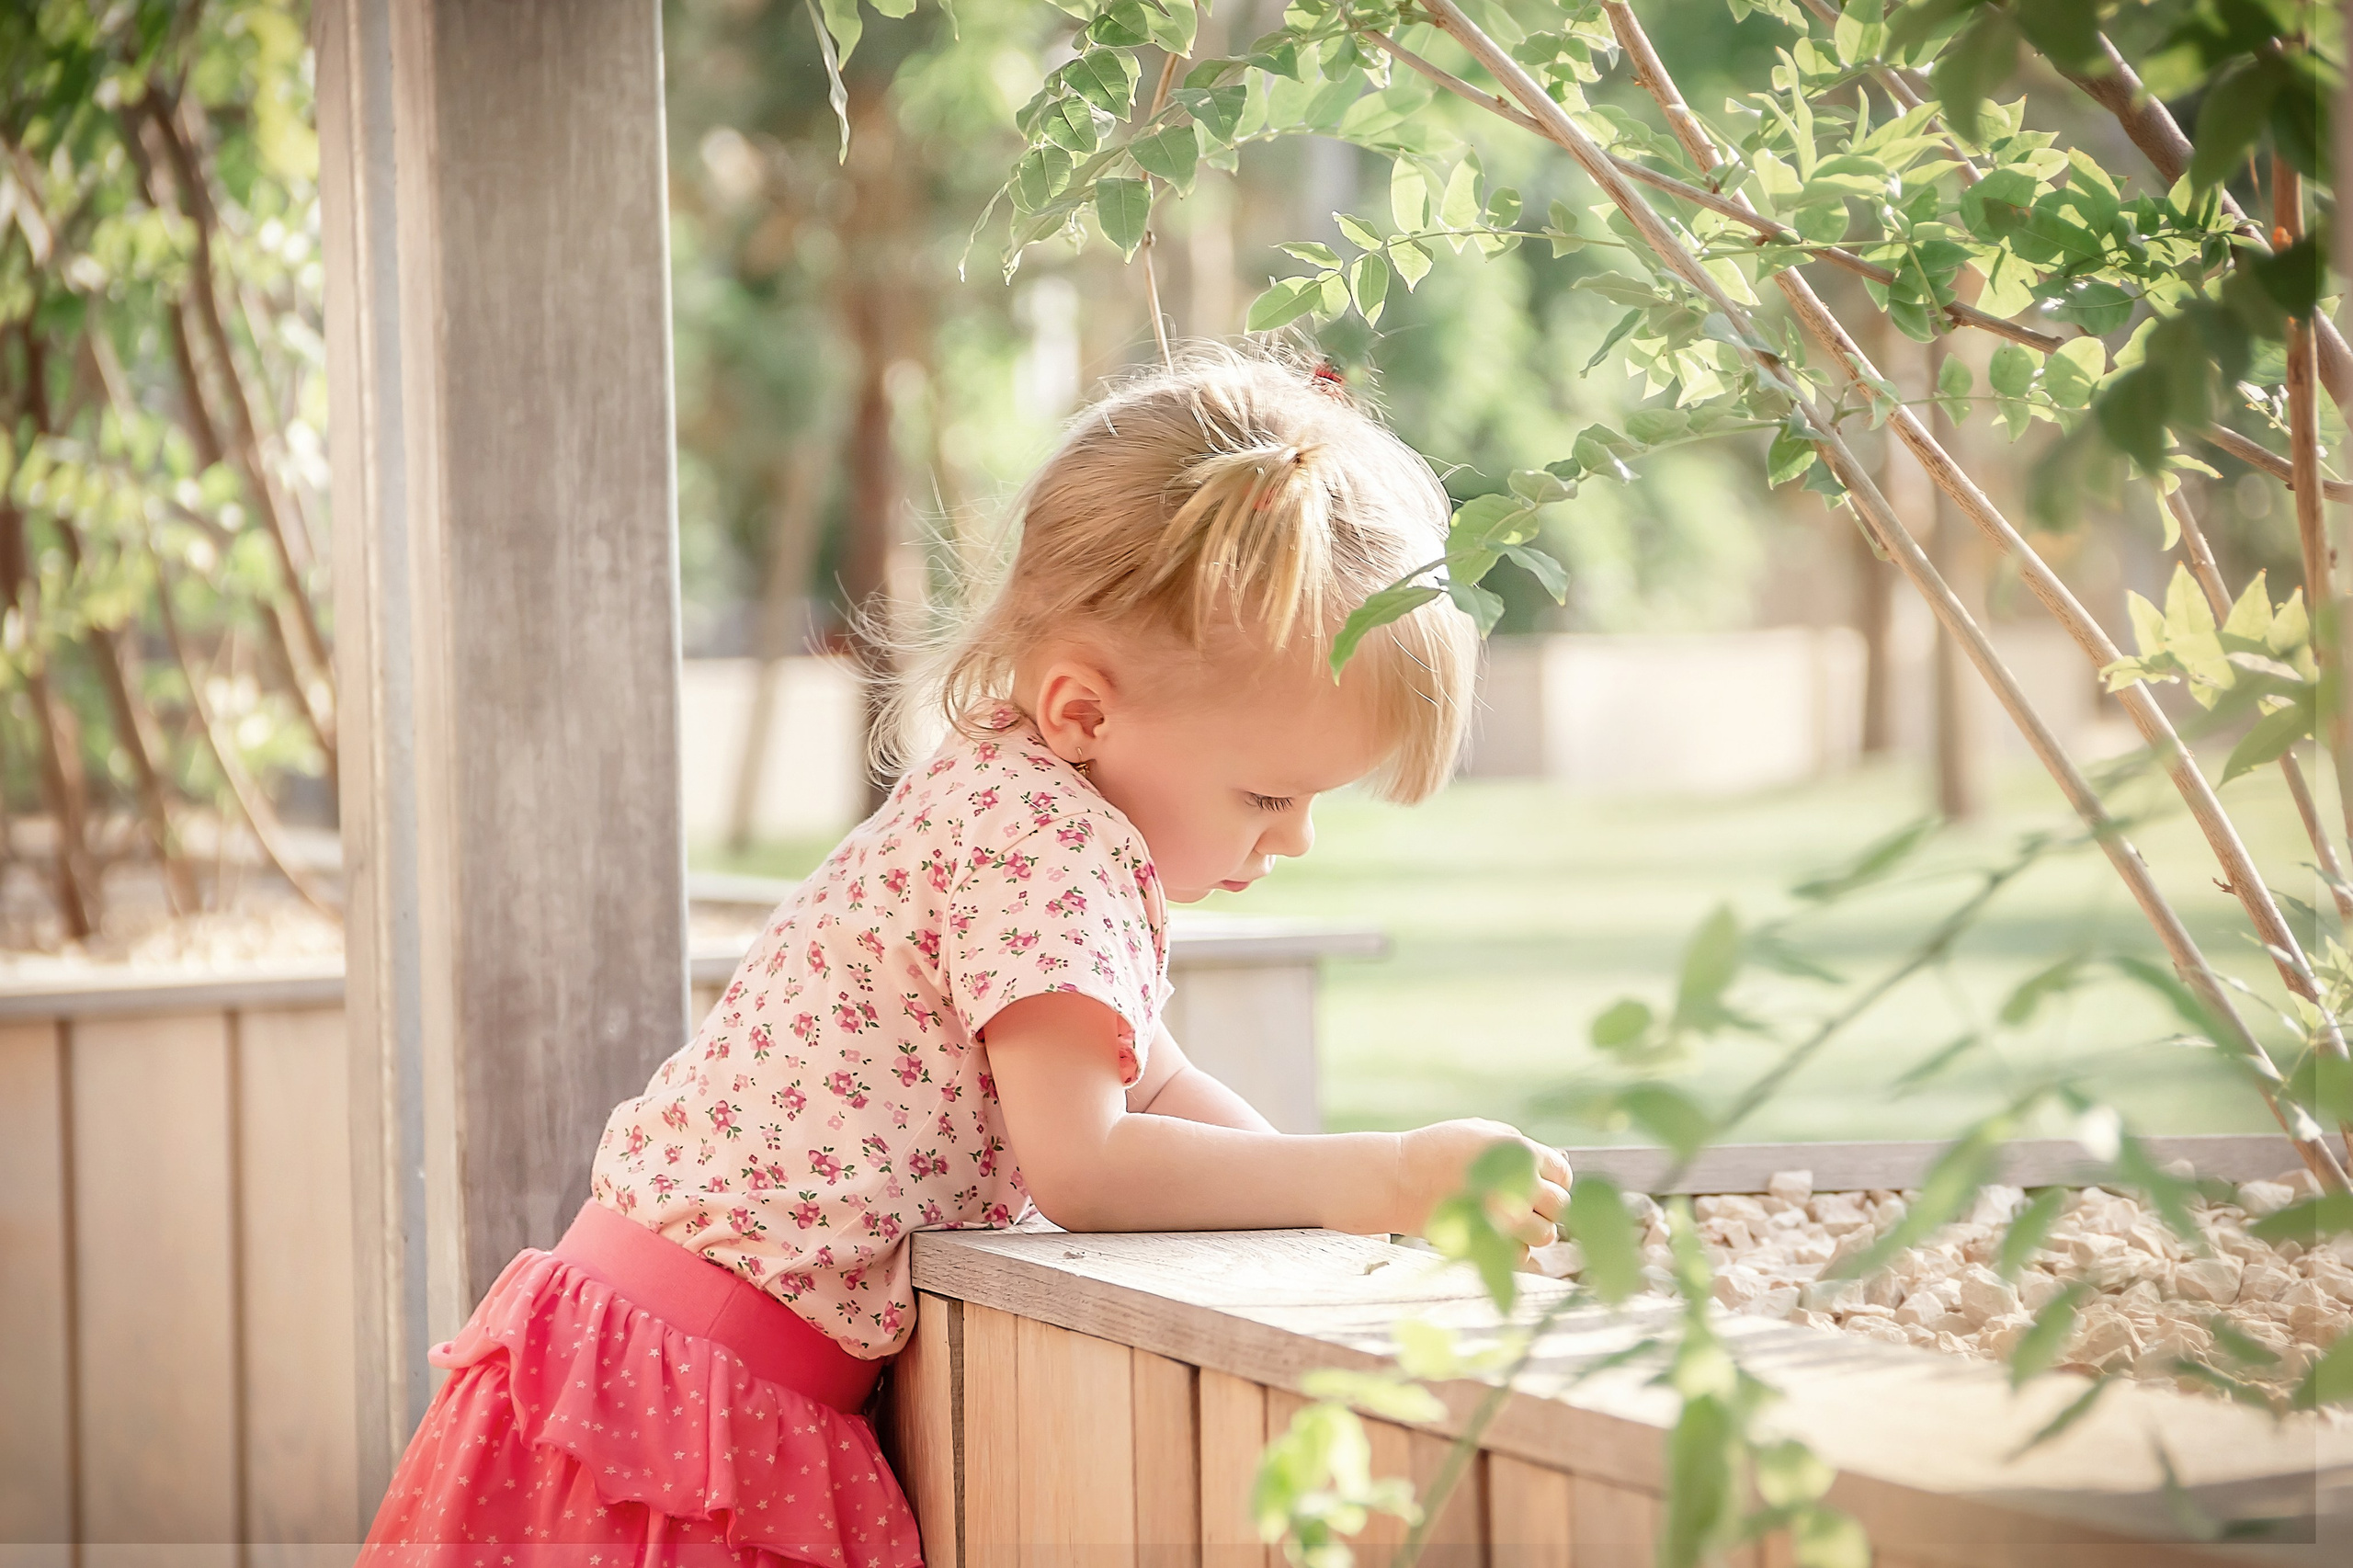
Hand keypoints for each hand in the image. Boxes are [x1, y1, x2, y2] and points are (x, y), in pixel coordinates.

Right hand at [1397, 1119, 1572, 1245]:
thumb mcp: (1481, 1131)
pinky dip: (1515, 1248)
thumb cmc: (1440, 1149)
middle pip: (1559, 1206)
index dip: (1554, 1179)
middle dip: (1548, 1205)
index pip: (1563, 1174)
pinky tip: (1499, 1233)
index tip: (1540, 1183)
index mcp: (1520, 1154)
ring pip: (1545, 1235)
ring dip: (1534, 1229)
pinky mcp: (1487, 1241)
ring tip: (1514, 1219)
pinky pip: (1521, 1255)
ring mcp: (1503, 1217)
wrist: (1399, 1178)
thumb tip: (1553, 1166)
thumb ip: (1520, 1146)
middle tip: (1527, 1203)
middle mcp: (1516, 1186)